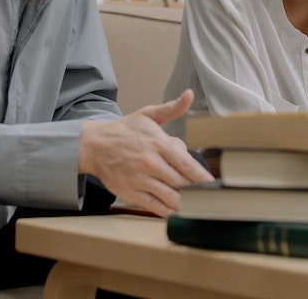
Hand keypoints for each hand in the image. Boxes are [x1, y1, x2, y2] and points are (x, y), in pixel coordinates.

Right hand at [79, 90, 214, 216]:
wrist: (94, 146)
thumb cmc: (125, 131)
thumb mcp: (148, 115)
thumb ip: (172, 108)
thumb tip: (189, 95)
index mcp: (158, 144)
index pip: (186, 164)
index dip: (201, 176)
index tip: (212, 183)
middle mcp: (150, 163)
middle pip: (181, 182)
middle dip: (196, 190)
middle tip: (209, 196)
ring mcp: (140, 180)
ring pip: (169, 197)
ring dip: (185, 203)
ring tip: (197, 206)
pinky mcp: (131, 193)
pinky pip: (154, 206)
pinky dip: (168, 212)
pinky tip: (178, 212)